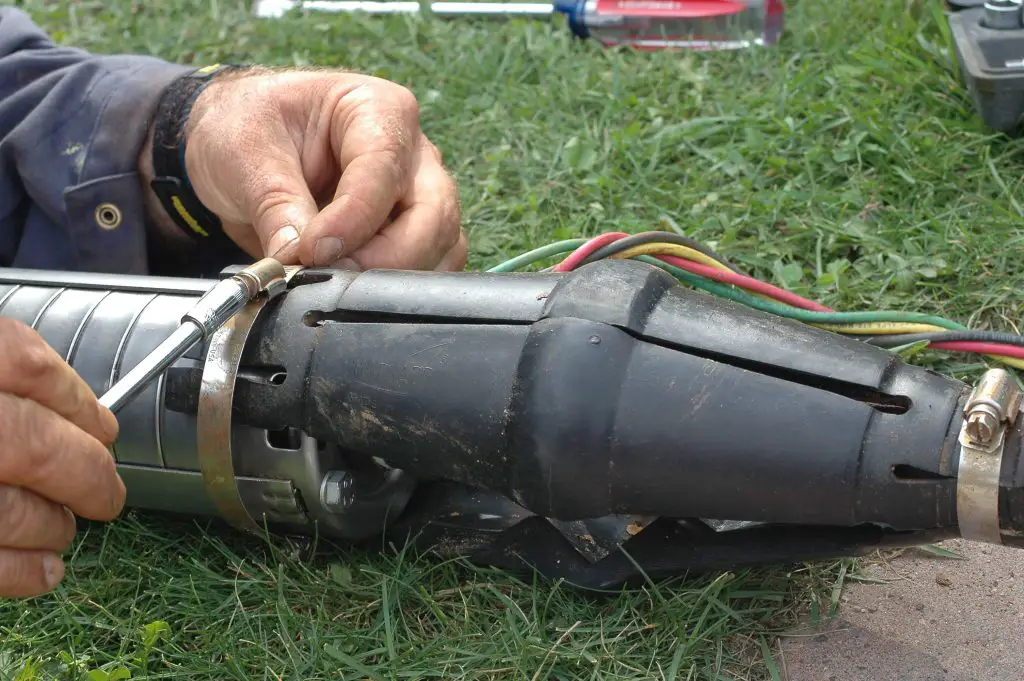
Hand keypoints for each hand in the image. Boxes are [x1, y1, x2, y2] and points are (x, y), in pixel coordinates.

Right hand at [0, 319, 122, 598]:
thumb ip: (2, 373)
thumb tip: (74, 416)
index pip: (27, 366)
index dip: (75, 401)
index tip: (101, 424)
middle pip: (33, 444)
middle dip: (85, 472)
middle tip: (108, 492)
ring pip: (11, 509)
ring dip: (54, 523)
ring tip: (66, 527)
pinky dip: (18, 573)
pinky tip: (45, 570)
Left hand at [179, 68, 466, 271]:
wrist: (242, 149)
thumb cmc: (248, 128)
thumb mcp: (246, 152)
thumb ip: (275, 203)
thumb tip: (297, 258)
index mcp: (378, 110)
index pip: (384, 171)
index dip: (352, 220)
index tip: (313, 251)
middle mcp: (413, 154)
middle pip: (433, 215)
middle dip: (388, 258)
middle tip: (332, 277)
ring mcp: (420, 197)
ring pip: (440, 248)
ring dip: (394, 277)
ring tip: (335, 283)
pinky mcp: (414, 236)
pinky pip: (430, 269)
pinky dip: (397, 289)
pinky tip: (352, 290)